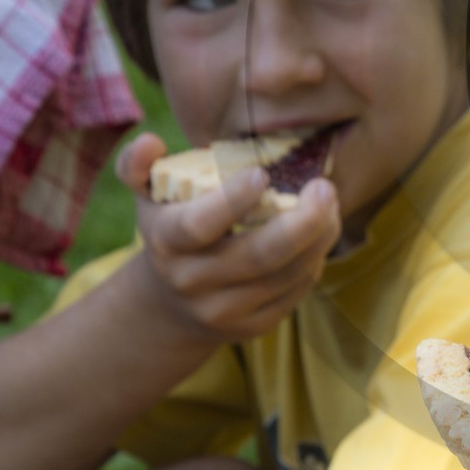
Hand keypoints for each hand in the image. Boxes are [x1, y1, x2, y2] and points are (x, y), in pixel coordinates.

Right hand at [118, 134, 340, 344]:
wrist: (168, 304)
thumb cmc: (168, 230)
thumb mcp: (148, 197)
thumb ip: (139, 165)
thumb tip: (150, 141)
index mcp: (167, 242)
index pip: (200, 225)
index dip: (234, 200)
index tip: (262, 174)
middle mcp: (192, 281)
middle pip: (259, 255)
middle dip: (303, 220)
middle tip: (325, 188)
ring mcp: (222, 310)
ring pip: (286, 275)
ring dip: (319, 238)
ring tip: (330, 206)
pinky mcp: (251, 328)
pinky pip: (294, 293)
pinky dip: (313, 262)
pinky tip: (319, 237)